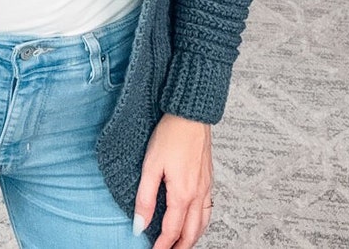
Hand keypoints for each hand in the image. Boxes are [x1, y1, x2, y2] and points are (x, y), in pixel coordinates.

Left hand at [133, 114, 213, 248]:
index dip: (162, 246)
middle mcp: (198, 194)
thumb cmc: (170, 135)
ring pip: (203, 223)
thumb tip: (140, 225)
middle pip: (191, 233)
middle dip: (180, 247)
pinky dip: (202, 222)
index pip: (172, 231)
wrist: (190, 114)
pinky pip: (208, 208)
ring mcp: (206, 186)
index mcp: (182, 194)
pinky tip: (196, 219)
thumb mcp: (150, 165)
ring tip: (181, 243)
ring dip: (192, 237)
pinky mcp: (208, 177)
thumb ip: (145, 198)